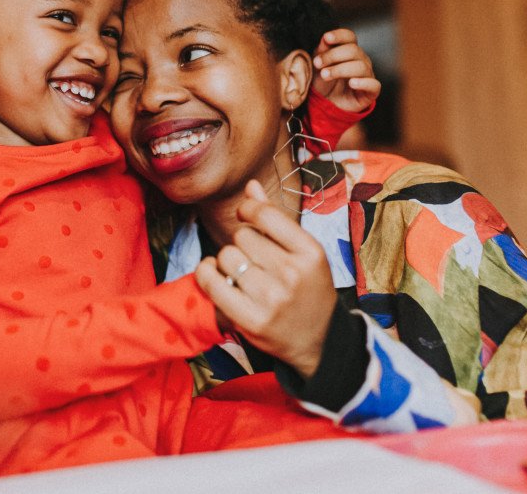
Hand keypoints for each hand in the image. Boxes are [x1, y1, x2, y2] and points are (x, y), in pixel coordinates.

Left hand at [193, 181, 336, 378]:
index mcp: (311, 252)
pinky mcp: (251, 321)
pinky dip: (207, 275)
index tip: (245, 215)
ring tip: (239, 272)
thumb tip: (250, 187)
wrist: (319, 340)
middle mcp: (293, 274)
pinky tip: (215, 275)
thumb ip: (276, 219)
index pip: (266, 215)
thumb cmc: (309, 289)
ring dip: (226, 261)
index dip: (248, 209)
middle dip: (242, 243)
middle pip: (242, 236)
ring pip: (226, 257)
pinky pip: (213, 283)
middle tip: (252, 258)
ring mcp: (272, 299)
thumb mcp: (304, 252)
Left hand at [311, 28, 380, 112]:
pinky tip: (351, 83)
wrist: (328, 103)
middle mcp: (361, 60)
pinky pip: (373, 84)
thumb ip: (322, 51)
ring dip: (340, 70)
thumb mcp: (319, 66)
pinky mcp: (371, 91)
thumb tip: (325, 38)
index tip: (327, 38)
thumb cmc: (326, 82)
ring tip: (325, 75)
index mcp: (349, 50)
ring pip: (361, 67)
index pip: (349, 37)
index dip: (339, 36)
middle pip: (353, 50)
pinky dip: (363, 82)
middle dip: (333, 56)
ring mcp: (368, 75)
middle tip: (318, 64)